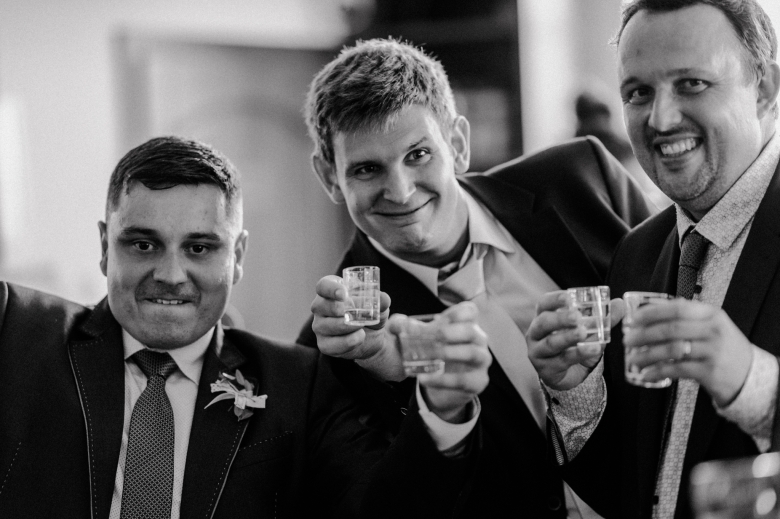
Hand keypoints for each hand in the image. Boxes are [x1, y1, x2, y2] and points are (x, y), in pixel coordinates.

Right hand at [310, 275, 402, 380]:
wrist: (370, 337)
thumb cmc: (369, 313)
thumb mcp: (378, 306)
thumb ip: (380, 301)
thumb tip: (383, 299)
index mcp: (331, 290)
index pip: (323, 286)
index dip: (331, 289)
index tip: (343, 294)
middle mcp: (320, 306)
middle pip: (324, 306)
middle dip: (344, 310)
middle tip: (359, 313)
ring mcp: (319, 326)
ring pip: (329, 326)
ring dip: (349, 326)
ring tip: (362, 326)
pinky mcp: (323, 344)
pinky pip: (332, 345)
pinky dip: (348, 342)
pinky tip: (359, 338)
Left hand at [389, 302, 490, 423]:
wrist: (440, 385)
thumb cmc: (434, 354)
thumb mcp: (422, 339)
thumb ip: (409, 328)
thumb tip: (399, 324)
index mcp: (467, 324)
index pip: (470, 311)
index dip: (455, 313)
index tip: (437, 319)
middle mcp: (478, 340)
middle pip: (472, 331)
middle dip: (449, 333)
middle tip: (430, 338)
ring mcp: (481, 361)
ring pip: (473, 353)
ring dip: (449, 353)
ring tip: (427, 357)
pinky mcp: (478, 382)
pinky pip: (464, 380)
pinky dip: (443, 380)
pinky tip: (424, 379)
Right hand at [527, 291, 624, 389]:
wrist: (571, 376)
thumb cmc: (575, 346)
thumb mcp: (589, 331)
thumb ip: (603, 318)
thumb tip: (620, 303)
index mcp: (544, 317)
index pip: (544, 304)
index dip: (554, 299)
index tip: (568, 297)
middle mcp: (536, 333)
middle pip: (543, 322)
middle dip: (560, 318)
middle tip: (577, 316)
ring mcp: (538, 351)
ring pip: (551, 343)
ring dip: (568, 337)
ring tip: (583, 333)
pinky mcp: (545, 369)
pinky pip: (562, 360)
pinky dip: (578, 354)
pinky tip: (592, 350)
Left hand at [624, 299, 752, 405]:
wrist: (749, 374)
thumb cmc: (722, 347)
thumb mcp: (712, 325)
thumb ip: (687, 317)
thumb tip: (651, 310)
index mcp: (711, 314)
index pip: (678, 308)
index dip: (652, 312)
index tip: (633, 319)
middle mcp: (713, 330)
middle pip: (671, 329)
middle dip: (644, 335)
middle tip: (628, 340)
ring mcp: (712, 351)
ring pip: (672, 350)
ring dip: (647, 355)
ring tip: (633, 359)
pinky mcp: (710, 372)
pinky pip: (677, 370)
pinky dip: (658, 372)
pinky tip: (647, 374)